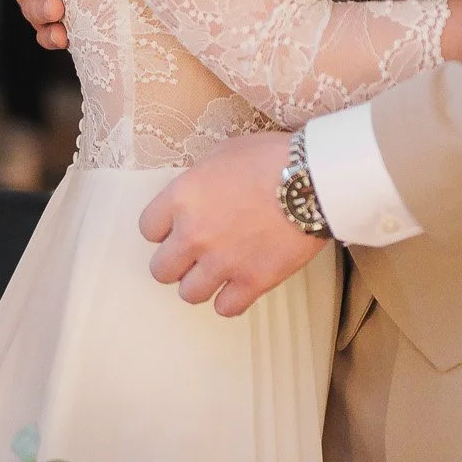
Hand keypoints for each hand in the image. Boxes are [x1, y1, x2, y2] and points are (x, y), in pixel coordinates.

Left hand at [139, 130, 325, 316]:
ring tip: (218, 270)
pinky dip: (230, 299)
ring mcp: (222, 262)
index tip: (177, 227)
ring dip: (201, 283)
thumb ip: (200, 180)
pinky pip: (225, 308)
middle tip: (195, 252)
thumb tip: (197, 195)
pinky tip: (239, 284)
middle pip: (161, 270)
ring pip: (189, 294)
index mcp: (183, 197)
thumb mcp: (224, 153)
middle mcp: (194, 234)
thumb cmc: (271, 157)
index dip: (163, 229)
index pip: (148, 229)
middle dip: (176, 262)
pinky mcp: (252, 281)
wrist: (314, 178)